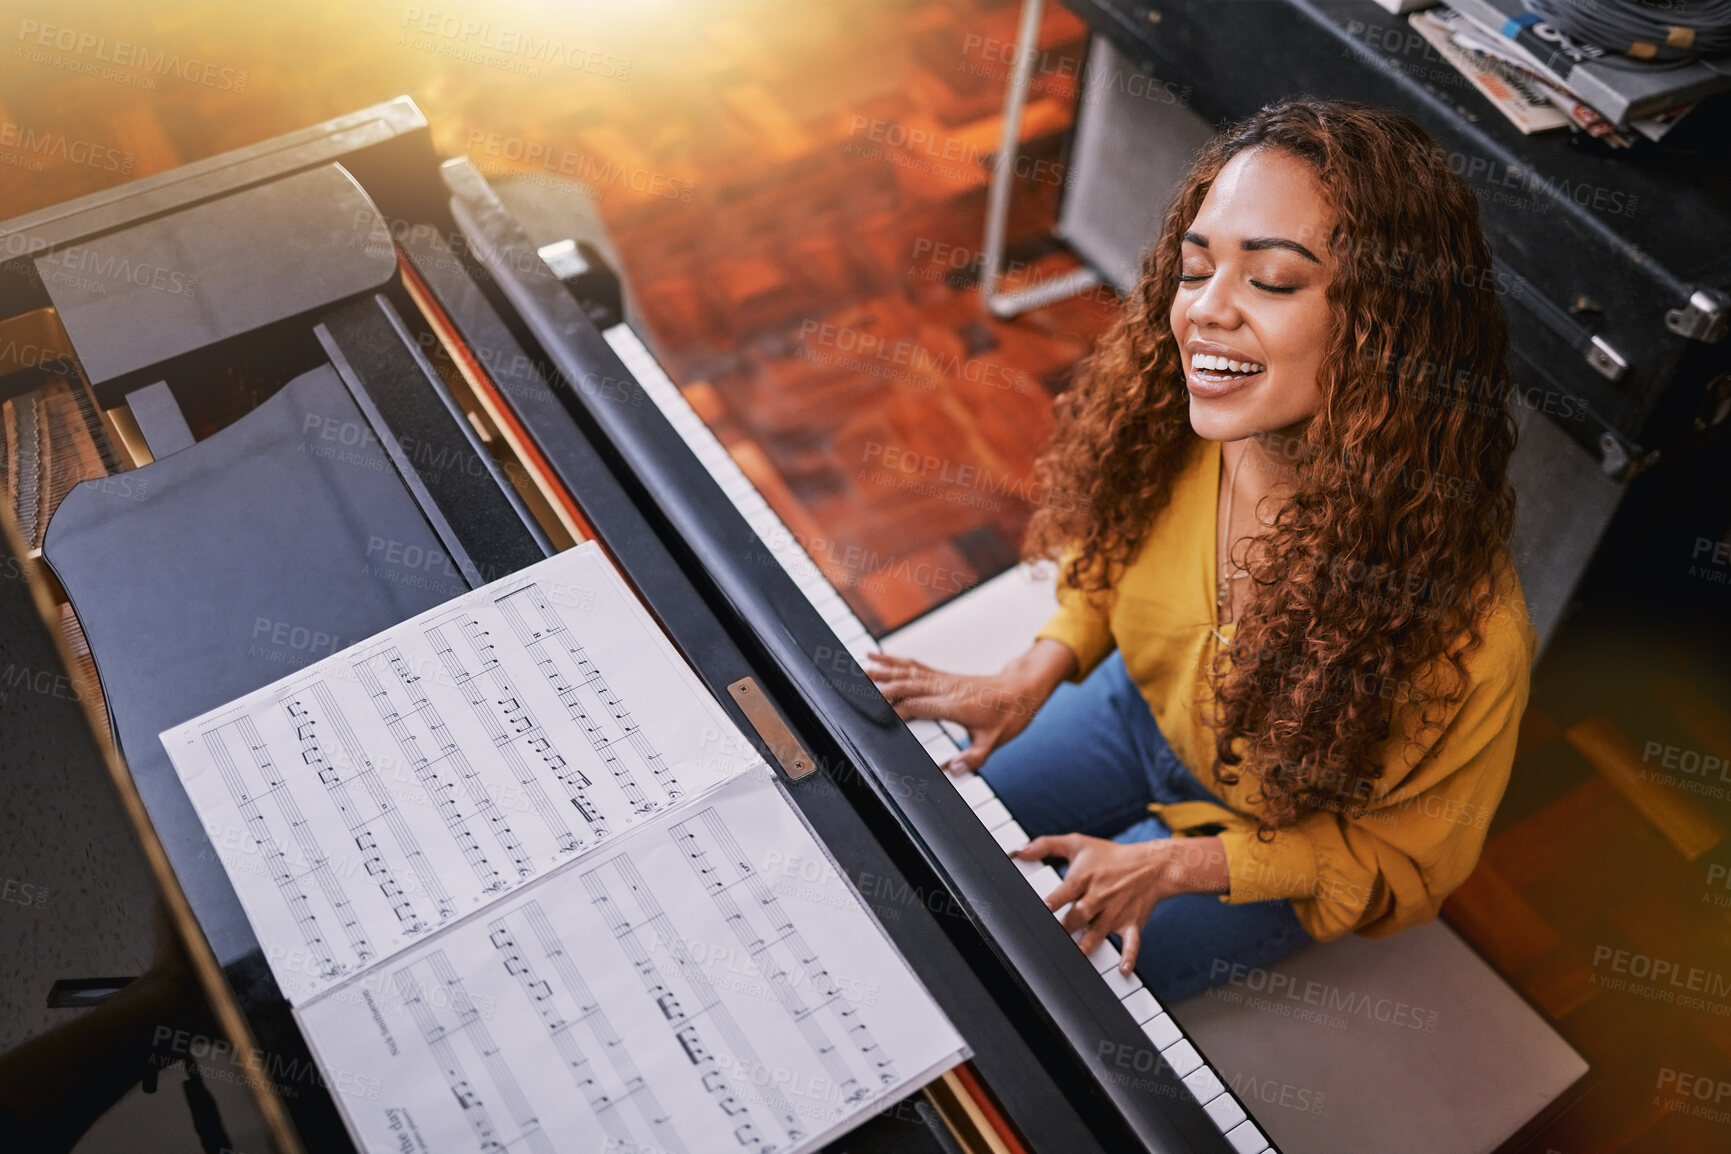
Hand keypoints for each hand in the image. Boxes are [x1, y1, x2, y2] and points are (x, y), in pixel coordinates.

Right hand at [864, 653, 1041, 771]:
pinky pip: (914, 666)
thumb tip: (956, 770)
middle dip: (881, 686)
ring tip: (859, 668)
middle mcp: (946, 689)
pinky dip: (895, 660)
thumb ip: (975, 757)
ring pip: (907, 672)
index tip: (876, 714)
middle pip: (907, 685)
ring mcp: (944, 680)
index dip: (896, 709)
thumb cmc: (1010, 715)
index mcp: (955, 705)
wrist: (1024, 689)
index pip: (917, 706)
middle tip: (856, 687)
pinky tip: (878, 656)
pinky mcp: (943, 676)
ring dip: (883, 669)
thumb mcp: (996, 742)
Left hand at [1012, 834, 1169, 974]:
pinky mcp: (1131, 924)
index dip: (1051, 903)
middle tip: (1050, 942)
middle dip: (1065, 929)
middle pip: (1078, 916)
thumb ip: (1046, 845)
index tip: (1042, 912)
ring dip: (1086, 946)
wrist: (1152, 865)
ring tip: (1075, 958)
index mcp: (1083, 878)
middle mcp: (1098, 896)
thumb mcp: (1078, 843)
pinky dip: (1129, 956)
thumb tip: (1020, 851)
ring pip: (1098, 932)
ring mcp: (1115, 913)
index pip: (1064, 892)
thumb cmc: (1110, 856)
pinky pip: (1131, 943)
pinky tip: (1123, 969)